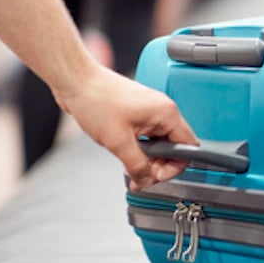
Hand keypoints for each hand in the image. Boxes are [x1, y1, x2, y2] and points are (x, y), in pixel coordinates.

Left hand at [54, 66, 197, 191]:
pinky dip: (139, 150)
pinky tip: (126, 156)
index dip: (174, 167)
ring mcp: (149, 112)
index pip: (187, 147)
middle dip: (159, 166)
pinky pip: (147, 138)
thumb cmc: (96, 99)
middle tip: (141, 176)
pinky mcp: (137, 114)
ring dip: (148, 160)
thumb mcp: (118, 141)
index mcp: (166, 113)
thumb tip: (147, 180)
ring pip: (160, 144)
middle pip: (174, 148)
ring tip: (131, 168)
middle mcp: (162, 111)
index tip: (156, 176)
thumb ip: (137, 165)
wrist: (75, 81)